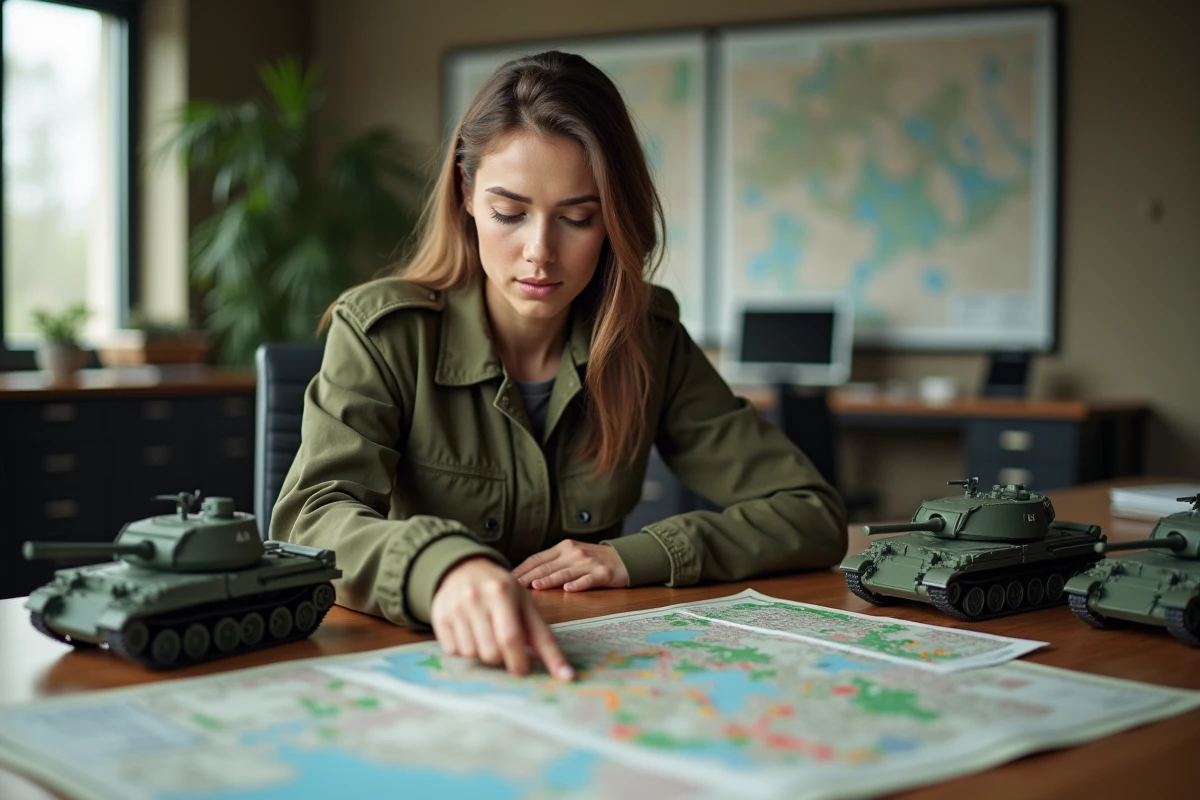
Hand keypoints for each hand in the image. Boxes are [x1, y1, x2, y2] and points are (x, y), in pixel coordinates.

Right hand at [430, 556, 573, 679]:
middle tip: (503, 646)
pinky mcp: (438, 617)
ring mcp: (454, 607)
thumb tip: (566, 675)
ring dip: (482, 652)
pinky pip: (453, 651)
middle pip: (491, 652)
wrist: (462, 567)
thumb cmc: (501, 590)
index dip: (518, 662)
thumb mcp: (526, 605)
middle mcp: (475, 598)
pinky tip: (469, 631)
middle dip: (501, 658)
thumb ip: (544, 639)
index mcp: (502, 592)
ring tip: (485, 633)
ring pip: (471, 654)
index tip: (522, 672)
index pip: (511, 638)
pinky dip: (464, 649)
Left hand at [512, 540, 629, 591]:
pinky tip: (568, 589)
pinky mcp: (603, 574)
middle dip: (529, 576)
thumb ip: (553, 561)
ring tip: (536, 586)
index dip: (522, 568)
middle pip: (548, 565)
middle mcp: (574, 553)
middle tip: (514, 585)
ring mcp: (589, 563)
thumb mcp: (572, 554)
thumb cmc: (593, 559)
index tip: (508, 578)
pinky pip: (588, 580)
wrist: (625, 558)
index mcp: (564, 547)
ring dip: (549, 579)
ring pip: (565, 573)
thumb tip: (525, 575)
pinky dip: (578, 584)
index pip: (538, 558)